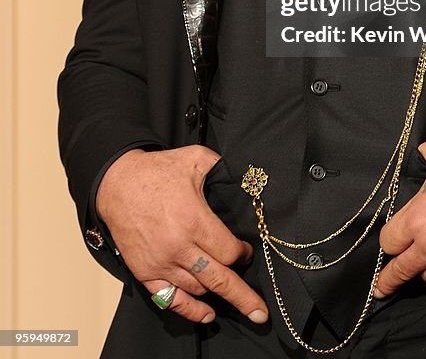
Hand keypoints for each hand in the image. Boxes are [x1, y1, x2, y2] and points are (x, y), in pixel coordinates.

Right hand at [95, 146, 268, 324]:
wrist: (117, 184)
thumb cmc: (156, 171)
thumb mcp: (195, 158)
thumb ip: (223, 168)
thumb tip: (246, 178)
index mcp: (194, 220)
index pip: (229, 251)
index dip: (244, 254)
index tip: (248, 251)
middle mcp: (179, 247)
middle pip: (219, 279)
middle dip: (243, 297)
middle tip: (260, 311)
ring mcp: (161, 263)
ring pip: (198, 289)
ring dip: (218, 293)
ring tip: (235, 297)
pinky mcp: (145, 272)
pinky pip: (170, 299)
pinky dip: (190, 310)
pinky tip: (206, 314)